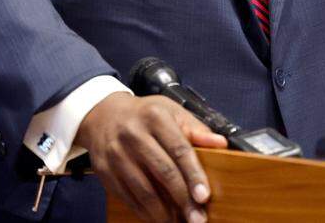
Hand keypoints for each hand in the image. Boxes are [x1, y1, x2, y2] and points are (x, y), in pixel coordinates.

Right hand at [76, 92, 226, 222]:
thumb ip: (196, 129)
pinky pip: (128, 197)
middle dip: (183, 200)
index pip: (179, 149)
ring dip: (164, 213)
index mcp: (155, 117)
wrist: (103, 116)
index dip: (193, 175)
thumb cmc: (144, 115)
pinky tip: (158, 218)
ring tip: (179, 222)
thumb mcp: (171, 112)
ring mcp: (116, 154)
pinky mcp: (105, 171)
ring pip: (144, 190)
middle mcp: (133, 134)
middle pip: (163, 172)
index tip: (204, 196)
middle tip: (197, 218)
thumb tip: (221, 143)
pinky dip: (145, 213)